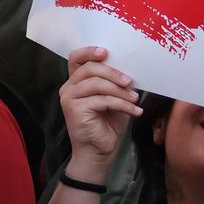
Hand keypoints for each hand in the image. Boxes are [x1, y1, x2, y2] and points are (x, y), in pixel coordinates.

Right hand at [60, 47, 141, 179]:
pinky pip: (102, 100)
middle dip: (113, 73)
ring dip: (120, 91)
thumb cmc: (106, 125)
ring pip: (96, 83)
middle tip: (130, 82)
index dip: (89, 51)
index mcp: (76, 82)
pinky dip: (122, 105)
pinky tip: (135, 112)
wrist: (99, 152)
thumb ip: (113, 83)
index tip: (106, 52)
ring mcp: (68, 98)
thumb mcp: (113, 99)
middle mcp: (68, 87)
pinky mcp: (74, 109)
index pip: (76, 58)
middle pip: (89, 68)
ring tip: (135, 100)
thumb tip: (128, 70)